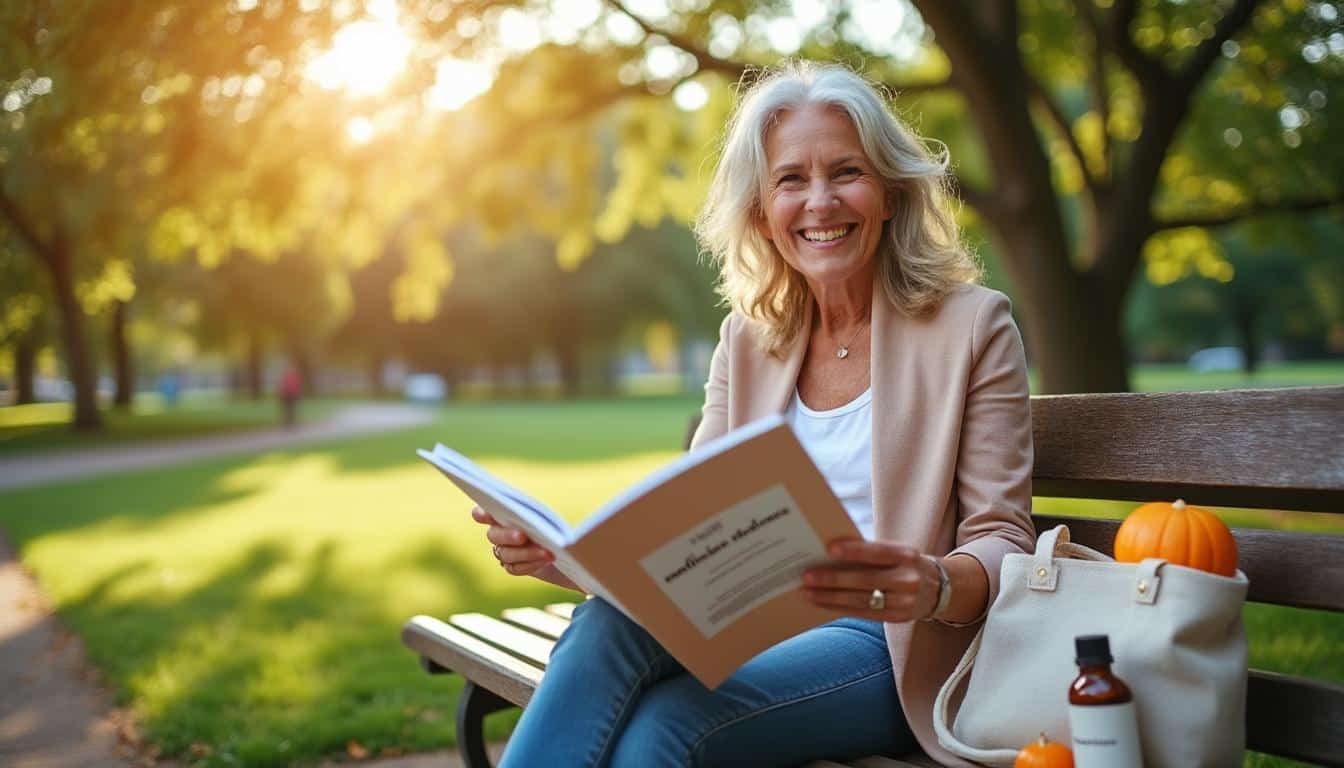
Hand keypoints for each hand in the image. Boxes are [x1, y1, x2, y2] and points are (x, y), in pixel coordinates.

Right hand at [471, 506, 554, 576]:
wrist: (563, 547)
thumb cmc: (554, 523)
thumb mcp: (549, 513)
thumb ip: (537, 512)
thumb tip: (535, 516)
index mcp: (502, 512)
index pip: (483, 513)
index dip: (481, 514)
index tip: (483, 515)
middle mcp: (498, 531)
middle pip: (493, 535)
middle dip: (508, 535)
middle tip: (522, 536)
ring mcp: (504, 550)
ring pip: (506, 554)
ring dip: (526, 553)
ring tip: (547, 552)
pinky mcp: (513, 566)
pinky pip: (515, 568)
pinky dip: (531, 564)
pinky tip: (546, 559)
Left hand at [801, 539, 941, 622]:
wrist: (940, 588)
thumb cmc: (904, 564)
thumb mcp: (897, 553)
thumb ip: (871, 553)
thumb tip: (829, 553)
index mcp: (907, 555)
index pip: (878, 552)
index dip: (854, 551)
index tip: (829, 549)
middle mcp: (909, 579)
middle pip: (866, 580)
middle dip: (833, 579)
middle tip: (807, 576)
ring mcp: (905, 602)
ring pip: (862, 600)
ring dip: (831, 597)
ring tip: (808, 593)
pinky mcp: (899, 618)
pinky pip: (864, 614)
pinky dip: (840, 608)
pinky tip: (822, 603)